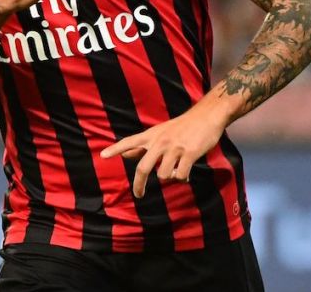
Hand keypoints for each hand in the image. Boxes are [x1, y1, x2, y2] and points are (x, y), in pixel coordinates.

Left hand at [100, 101, 227, 197]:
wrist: (207, 116)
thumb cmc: (183, 126)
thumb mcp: (160, 133)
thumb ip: (143, 145)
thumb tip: (125, 154)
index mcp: (152, 136)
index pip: (130, 141)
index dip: (116, 149)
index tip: (103, 155)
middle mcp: (160, 142)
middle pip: (143, 168)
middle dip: (139, 185)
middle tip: (139, 194)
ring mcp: (175, 148)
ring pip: (164, 175)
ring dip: (170, 177)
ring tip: (177, 170)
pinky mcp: (189, 153)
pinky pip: (181, 175)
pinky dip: (183, 177)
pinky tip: (186, 172)